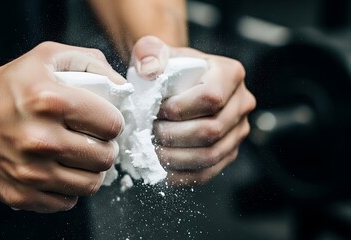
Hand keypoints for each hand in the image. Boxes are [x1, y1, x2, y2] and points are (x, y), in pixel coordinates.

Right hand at [0, 42, 124, 212]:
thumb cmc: (6, 87)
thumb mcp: (47, 57)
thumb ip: (91, 63)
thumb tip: (122, 87)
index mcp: (50, 100)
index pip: (111, 123)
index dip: (113, 122)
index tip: (104, 121)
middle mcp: (40, 139)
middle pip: (105, 156)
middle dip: (106, 147)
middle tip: (94, 140)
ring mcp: (30, 172)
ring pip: (91, 184)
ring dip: (91, 170)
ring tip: (80, 156)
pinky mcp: (21, 195)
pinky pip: (67, 202)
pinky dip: (69, 189)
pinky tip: (60, 171)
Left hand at [131, 36, 255, 185]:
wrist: (177, 85)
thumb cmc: (167, 68)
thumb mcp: (154, 50)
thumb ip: (149, 52)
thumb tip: (150, 71)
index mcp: (230, 73)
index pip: (211, 98)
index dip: (179, 109)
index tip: (156, 110)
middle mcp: (242, 103)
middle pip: (211, 130)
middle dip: (174, 136)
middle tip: (149, 133)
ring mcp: (238, 130)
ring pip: (211, 155)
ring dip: (176, 157)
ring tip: (152, 150)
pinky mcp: (228, 152)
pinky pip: (208, 172)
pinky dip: (183, 175)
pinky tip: (161, 169)